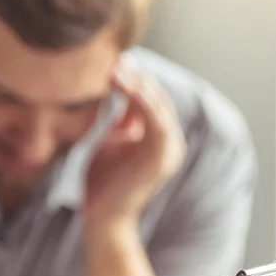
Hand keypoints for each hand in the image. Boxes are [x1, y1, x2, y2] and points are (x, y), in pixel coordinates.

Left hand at [84, 68, 185, 226]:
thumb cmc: (104, 183)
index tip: (112, 60)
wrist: (105, 218)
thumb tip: (121, 93)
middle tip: (114, 57)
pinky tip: (125, 85)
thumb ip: (121, 121)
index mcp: (160, 138)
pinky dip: (142, 100)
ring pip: (158, 105)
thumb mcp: (112, 142)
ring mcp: (170, 149)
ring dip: (138, 84)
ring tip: (117, 67)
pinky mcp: (162, 156)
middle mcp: (171, 141)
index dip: (134, 79)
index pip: (151, 99)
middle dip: (137, 76)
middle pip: (157, 98)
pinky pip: (156, 119)